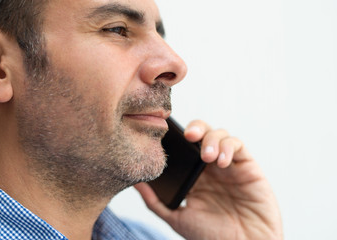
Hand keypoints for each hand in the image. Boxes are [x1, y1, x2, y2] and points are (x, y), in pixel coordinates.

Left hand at [135, 120, 282, 239]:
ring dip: (211, 139)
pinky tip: (221, 162)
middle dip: (195, 129)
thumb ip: (155, 201)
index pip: (183, 146)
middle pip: (202, 133)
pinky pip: (238, 145)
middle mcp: (210, 166)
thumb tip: (135, 182)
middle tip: (188, 136)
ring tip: (206, 157)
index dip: (176, 137)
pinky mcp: (247, 166)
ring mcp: (228, 164)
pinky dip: (228, 147)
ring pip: (219, 134)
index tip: (166, 136)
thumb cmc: (211, 236)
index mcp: (193, 175)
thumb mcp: (177, 218)